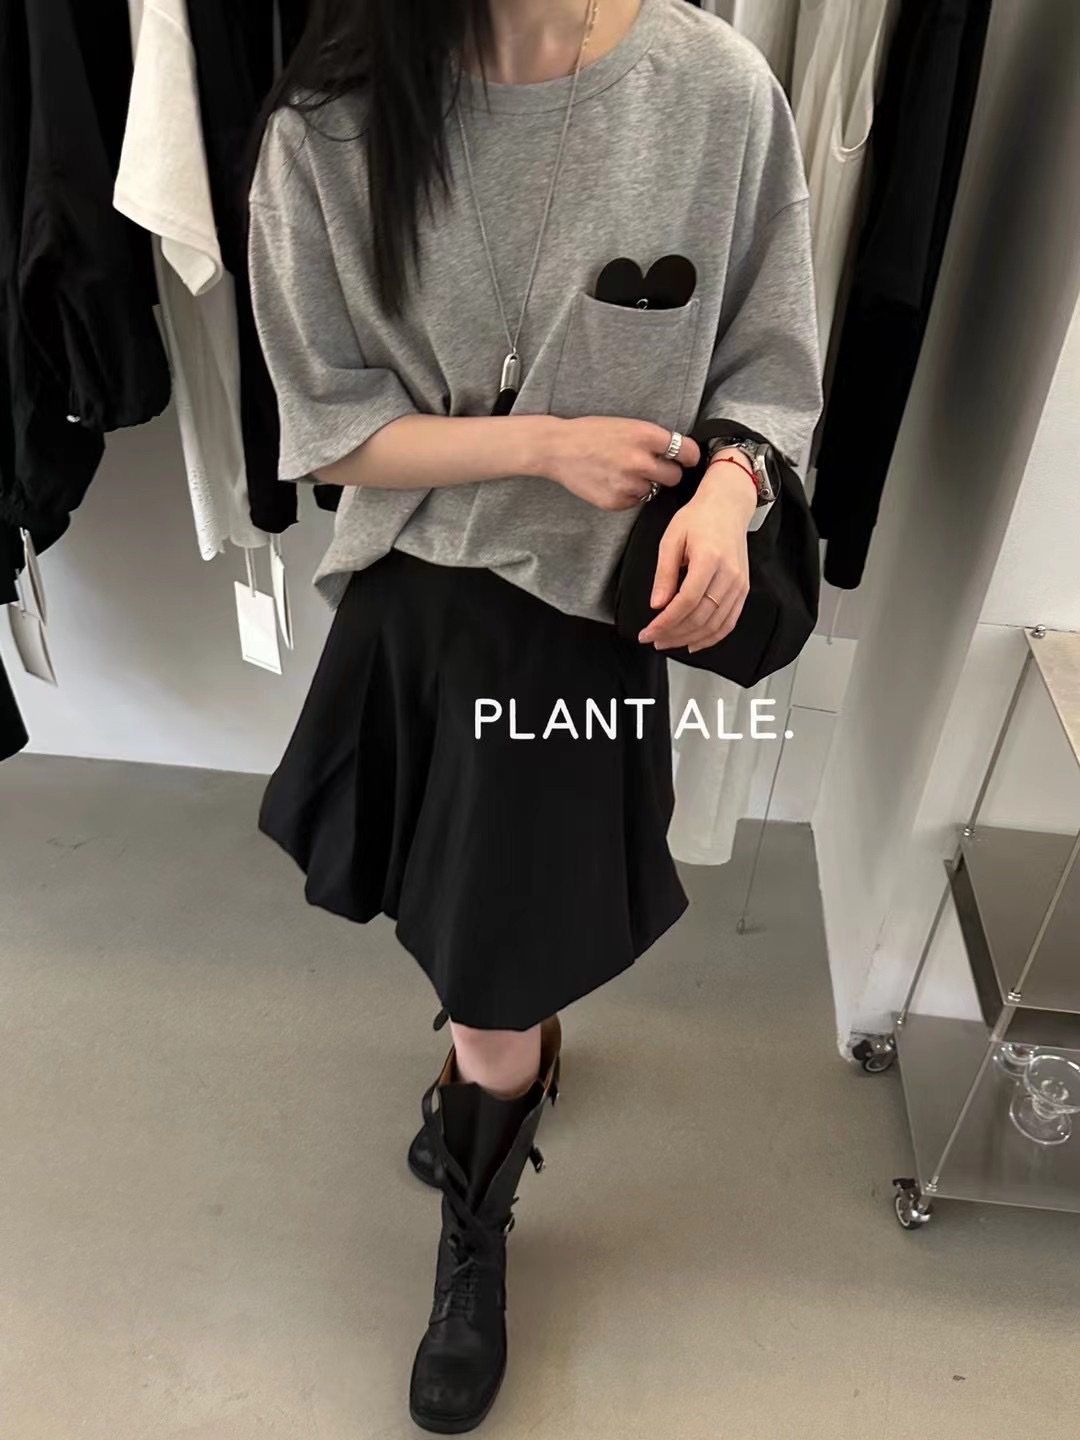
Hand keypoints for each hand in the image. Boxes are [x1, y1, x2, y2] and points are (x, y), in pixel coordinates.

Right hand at [540, 417, 700, 510]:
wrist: (558, 449)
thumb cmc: (592, 433)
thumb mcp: (628, 425)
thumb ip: (653, 440)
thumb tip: (679, 454)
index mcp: (645, 436)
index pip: (686, 452)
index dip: (689, 456)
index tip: (686, 459)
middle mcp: (639, 461)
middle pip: (675, 477)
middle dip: (668, 472)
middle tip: (653, 467)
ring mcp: (627, 484)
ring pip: (654, 491)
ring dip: (645, 484)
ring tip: (624, 472)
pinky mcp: (616, 502)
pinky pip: (635, 502)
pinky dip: (629, 494)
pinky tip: (612, 481)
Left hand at [638, 452, 756, 652]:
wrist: (728, 506)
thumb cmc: (698, 518)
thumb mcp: (671, 539)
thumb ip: (664, 573)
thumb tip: (657, 605)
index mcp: (709, 559)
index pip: (686, 602)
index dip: (665, 623)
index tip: (648, 632)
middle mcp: (729, 574)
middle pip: (700, 617)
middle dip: (673, 634)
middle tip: (653, 639)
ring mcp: (739, 584)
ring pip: (715, 624)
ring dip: (689, 639)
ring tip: (668, 642)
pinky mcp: (743, 589)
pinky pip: (729, 621)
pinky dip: (712, 637)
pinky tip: (694, 643)